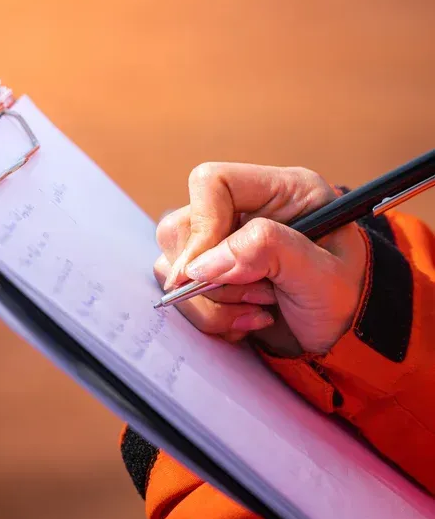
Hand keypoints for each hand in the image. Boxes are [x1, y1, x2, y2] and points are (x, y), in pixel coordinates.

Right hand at [154, 163, 367, 354]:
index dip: (202, 226)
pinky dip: (210, 316)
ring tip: (259, 311)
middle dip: (211, 277)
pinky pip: (182, 292)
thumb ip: (266, 252)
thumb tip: (201, 265)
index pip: (212, 183)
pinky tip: (246, 321)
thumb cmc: (346, 299)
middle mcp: (245, 211)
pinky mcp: (212, 274)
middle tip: (257, 297)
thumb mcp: (321, 274)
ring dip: (212, 302)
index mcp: (280, 190)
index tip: (206, 272)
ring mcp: (223, 243)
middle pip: (180, 227)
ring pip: (172, 265)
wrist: (345, 335)